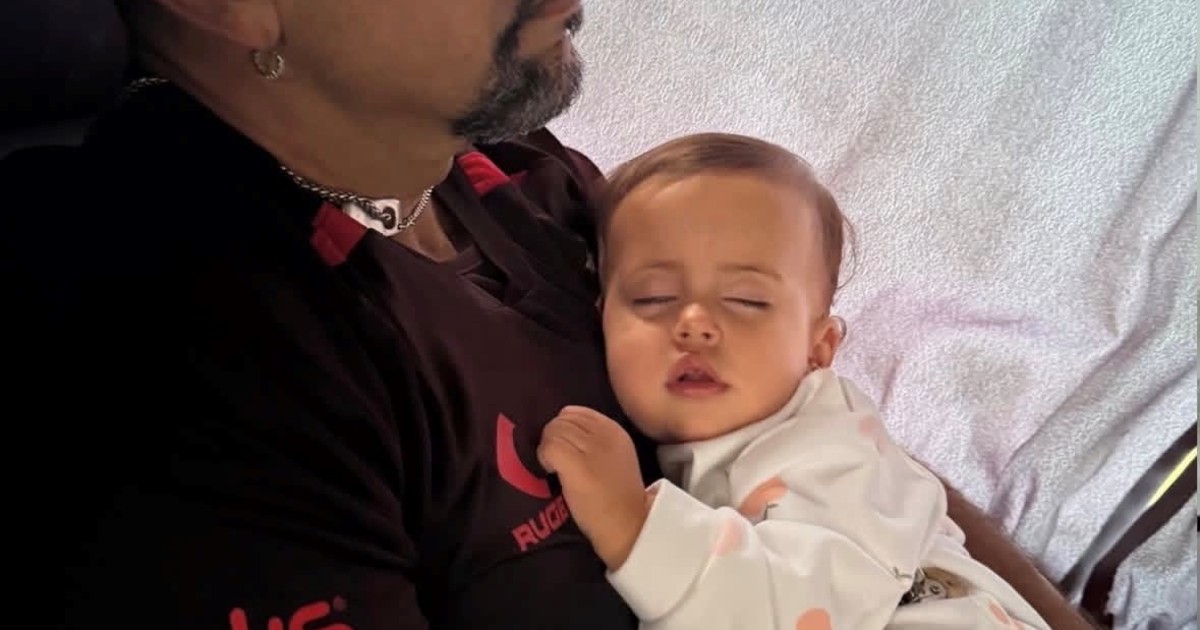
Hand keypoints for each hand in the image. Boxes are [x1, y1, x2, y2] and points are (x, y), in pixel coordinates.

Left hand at [537, 405, 651, 570]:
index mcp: (614, 429)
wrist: (628, 525)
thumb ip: (595, 440)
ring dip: (548, 448)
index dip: (564, 428)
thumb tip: (562, 430)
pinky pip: (548, 448)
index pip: (576, 412)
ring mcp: (590, 448)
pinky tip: (553, 472)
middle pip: (561, 420)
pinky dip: (544, 459)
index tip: (566, 448)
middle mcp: (603, 433)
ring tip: (556, 467)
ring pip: (553, 431)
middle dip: (553, 437)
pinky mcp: (576, 464)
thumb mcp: (615, 457)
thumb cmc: (618, 497)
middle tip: (557, 459)